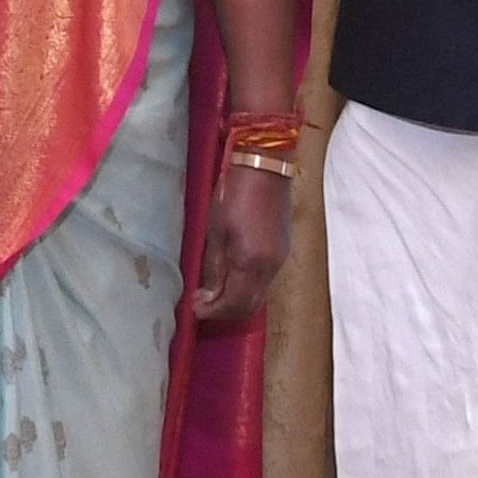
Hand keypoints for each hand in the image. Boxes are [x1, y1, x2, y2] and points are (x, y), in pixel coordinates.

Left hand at [189, 160, 292, 321]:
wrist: (265, 165)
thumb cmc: (236, 193)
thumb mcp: (216, 231)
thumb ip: (215, 268)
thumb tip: (209, 297)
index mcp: (252, 263)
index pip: (234, 305)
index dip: (213, 312)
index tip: (195, 308)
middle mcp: (271, 267)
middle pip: (250, 306)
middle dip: (225, 311)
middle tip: (202, 303)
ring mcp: (280, 259)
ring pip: (259, 295)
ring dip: (236, 299)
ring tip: (213, 290)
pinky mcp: (282, 250)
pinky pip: (265, 280)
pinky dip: (247, 286)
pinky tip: (231, 275)